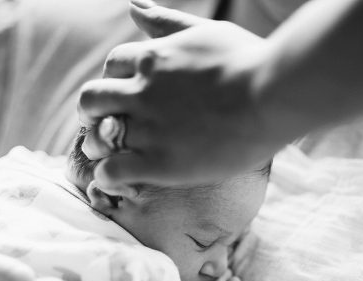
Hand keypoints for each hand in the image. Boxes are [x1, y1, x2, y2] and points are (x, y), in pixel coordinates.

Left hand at [78, 1, 279, 191]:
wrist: (272, 96)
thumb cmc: (249, 62)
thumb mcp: (206, 32)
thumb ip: (167, 22)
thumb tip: (133, 7)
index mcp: (153, 58)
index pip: (113, 64)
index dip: (113, 79)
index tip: (122, 94)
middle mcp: (142, 91)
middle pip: (91, 98)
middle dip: (90, 111)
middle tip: (99, 124)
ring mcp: (148, 128)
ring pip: (96, 136)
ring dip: (94, 145)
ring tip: (104, 155)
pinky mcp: (158, 162)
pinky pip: (112, 171)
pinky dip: (106, 176)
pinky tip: (116, 180)